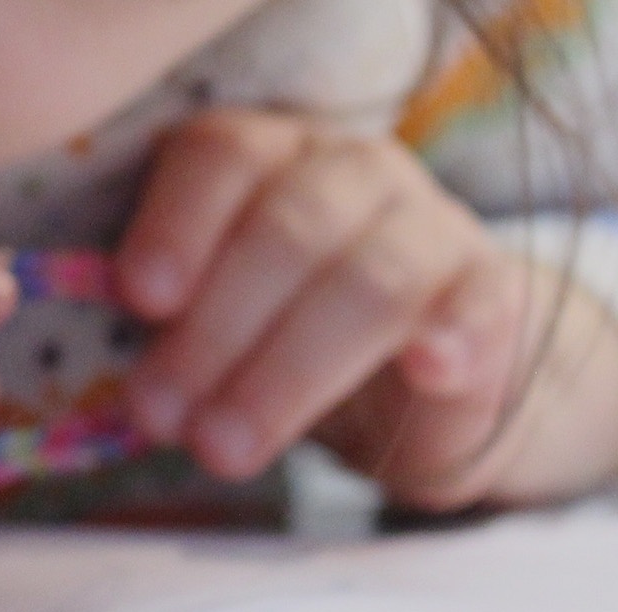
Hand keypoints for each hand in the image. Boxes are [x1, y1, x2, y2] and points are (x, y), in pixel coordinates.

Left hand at [114, 110, 617, 508]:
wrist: (418, 379)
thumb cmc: (284, 339)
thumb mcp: (215, 326)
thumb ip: (170, 332)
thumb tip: (127, 390)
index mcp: (268, 157)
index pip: (221, 156)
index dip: (176, 224)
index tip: (139, 300)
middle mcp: (351, 172)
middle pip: (286, 230)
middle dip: (214, 331)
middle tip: (161, 417)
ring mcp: (430, 226)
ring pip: (367, 280)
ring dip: (288, 371)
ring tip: (226, 448)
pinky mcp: (491, 294)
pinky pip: (476, 305)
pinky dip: (451, 336)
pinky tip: (426, 370)